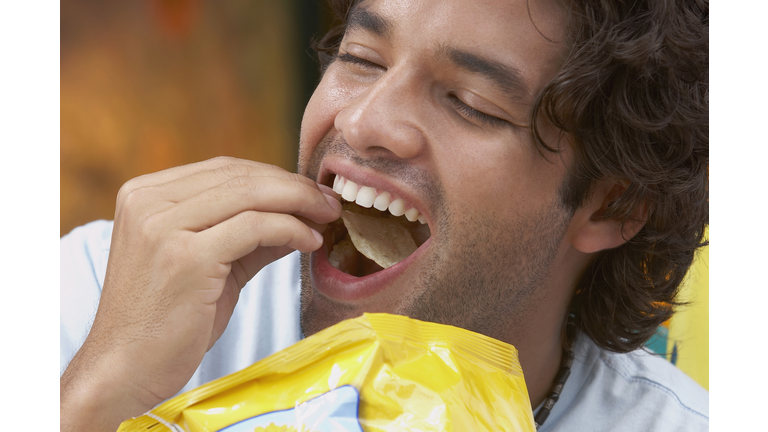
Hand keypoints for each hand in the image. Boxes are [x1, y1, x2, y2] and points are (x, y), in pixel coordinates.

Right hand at [60, 157, 340, 431]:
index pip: (225, 169)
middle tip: (330, 202)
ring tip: (327, 218)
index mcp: (146, 194)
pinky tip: (310, 242)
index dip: (275, 176)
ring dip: (300, 203)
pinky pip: (255, 227)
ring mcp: (163, 227)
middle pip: (241, 176)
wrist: (123, 370)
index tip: (311, 192)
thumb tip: (302, 215)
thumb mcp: (208, 264)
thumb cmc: (166, 321)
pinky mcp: (186, 257)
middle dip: (294, 187)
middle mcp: (148, 201)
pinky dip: (291, 230)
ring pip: (251, 195)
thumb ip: (248, 235)